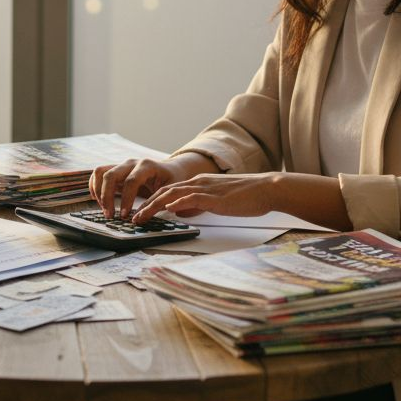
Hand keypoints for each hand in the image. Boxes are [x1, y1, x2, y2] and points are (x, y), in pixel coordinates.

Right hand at [89, 158, 190, 219]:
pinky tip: (97, 200)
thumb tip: (144, 216)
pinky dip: (94, 186)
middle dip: (107, 197)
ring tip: (104, 209)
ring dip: (98, 191)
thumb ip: (160, 201)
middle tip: (110, 216)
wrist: (171, 169)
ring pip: (100, 172)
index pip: (131, 181)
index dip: (126, 199)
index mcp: (147, 166)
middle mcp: (131, 163)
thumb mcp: (172, 190)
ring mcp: (122, 165)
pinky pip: (98, 174)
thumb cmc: (173, 180)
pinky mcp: (116, 170)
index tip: (124, 216)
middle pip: (111, 175)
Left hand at [131, 173, 274, 223]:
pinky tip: (167, 210)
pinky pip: (191, 199)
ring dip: (154, 207)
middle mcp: (198, 183)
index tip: (141, 211)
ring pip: (173, 195)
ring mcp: (206, 189)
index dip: (153, 201)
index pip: (169, 191)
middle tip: (134, 217)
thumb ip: (199, 204)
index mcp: (199, 183)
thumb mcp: (217, 200)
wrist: (267, 189)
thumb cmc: (247, 197)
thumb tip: (183, 212)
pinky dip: (177, 204)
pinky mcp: (215, 197)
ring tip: (142, 217)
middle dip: (147, 205)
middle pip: (165, 192)